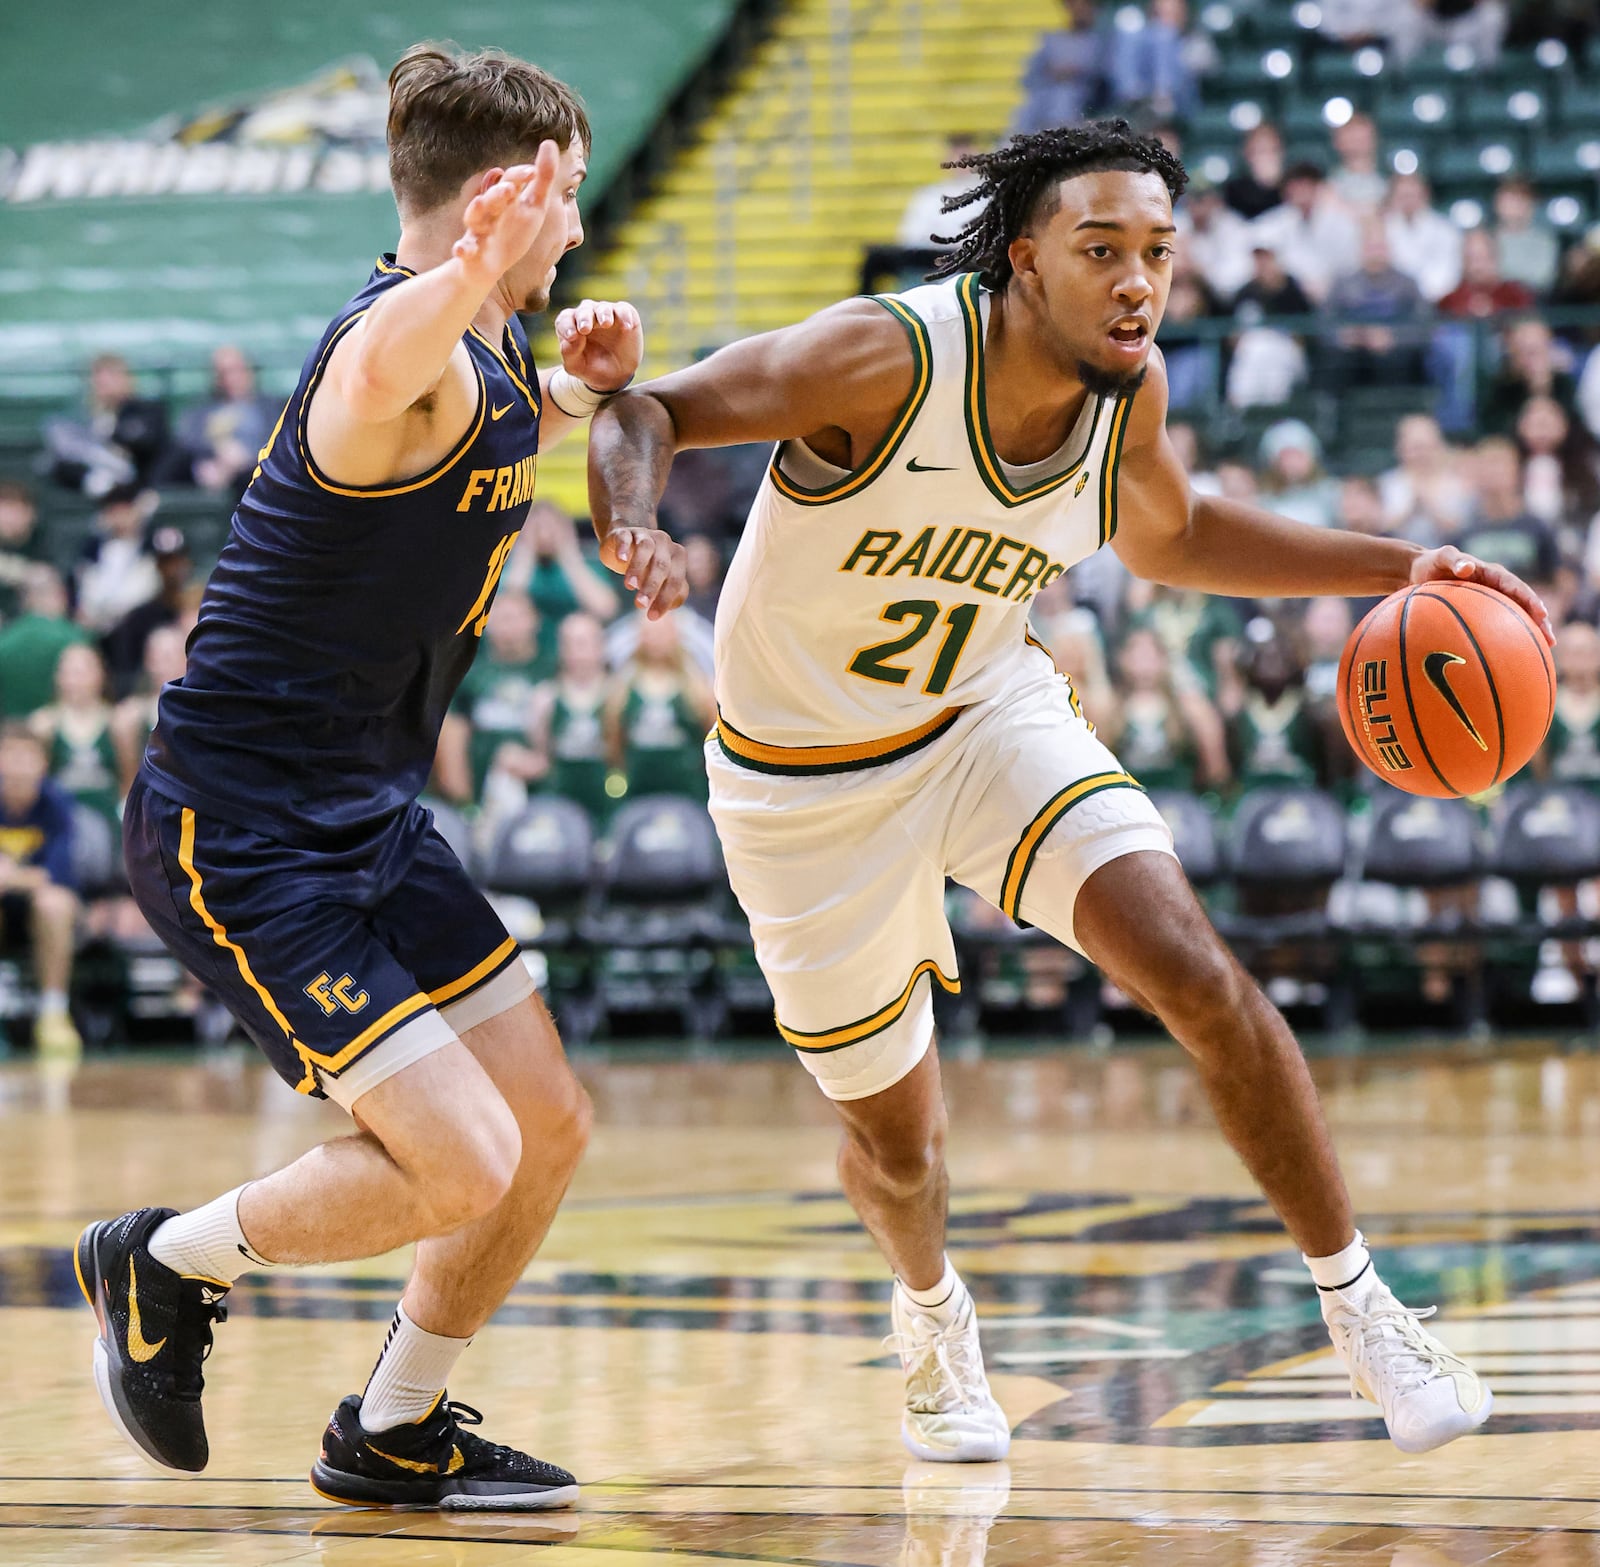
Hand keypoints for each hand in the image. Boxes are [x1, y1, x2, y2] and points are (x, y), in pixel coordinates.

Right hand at [452, 143, 561, 285]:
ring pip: (474, 217)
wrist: (487, 265)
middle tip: (510, 188)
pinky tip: (461, 251)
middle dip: (499, 192)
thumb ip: (543, 177)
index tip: (533, 173)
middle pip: (491, 197)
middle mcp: (489, 211)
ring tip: (480, 202)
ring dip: (477, 210)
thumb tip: (549, 142)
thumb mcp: (533, 205)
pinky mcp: (470, 252)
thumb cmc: (512, 232)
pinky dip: (462, 250)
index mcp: (505, 199)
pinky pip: (464, 249)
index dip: (520, 177)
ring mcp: (478, 230)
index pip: (511, 181)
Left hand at [554, 299, 642, 392]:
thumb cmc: (591, 367)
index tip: (571, 337)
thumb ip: (569, 352)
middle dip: (584, 318)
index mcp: (571, 325)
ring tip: (606, 324)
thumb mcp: (576, 366)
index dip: (566, 326)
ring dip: (603, 314)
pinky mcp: (624, 315)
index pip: (565, 319)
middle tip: (585, 329)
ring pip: (603, 307)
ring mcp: (606, 313)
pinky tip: (627, 326)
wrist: (616, 375)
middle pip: (584, 310)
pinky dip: (625, 316)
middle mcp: (587, 315)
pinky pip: (624, 310)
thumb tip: (573, 337)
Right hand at [598, 526, 686, 618]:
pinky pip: (625, 537)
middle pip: (661, 565)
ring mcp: (645, 535)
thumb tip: (672, 605)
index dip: (664, 599)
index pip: (675, 580)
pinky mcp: (625, 532)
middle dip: (651, 587)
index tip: (651, 616)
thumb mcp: (663, 580)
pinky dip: (624, 547)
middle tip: (640, 605)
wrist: (626, 541)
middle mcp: (664, 543)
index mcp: (677, 556)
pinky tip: (621, 559)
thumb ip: (674, 592)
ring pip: (645, 549)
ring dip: (637, 568)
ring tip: (629, 586)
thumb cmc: (648, 566)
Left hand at [1410, 546, 1555, 643]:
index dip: (1529, 599)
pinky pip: (1500, 622)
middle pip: (1524, 603)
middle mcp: (1497, 586)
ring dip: (1532, 629)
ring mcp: (1492, 598)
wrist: (1422, 571)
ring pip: (1517, 615)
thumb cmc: (1432, 563)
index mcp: (1491, 573)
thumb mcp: (1442, 558)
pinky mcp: (1484, 610)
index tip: (1541, 613)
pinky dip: (1511, 635)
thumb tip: (1467, 567)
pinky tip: (1514, 653)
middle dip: (1539, 620)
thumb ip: (1454, 561)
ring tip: (1546, 648)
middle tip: (1550, 639)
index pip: (1515, 586)